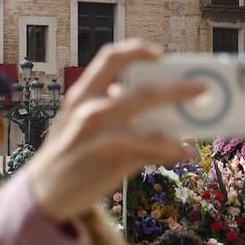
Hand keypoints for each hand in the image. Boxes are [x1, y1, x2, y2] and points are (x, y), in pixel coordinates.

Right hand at [23, 40, 201, 221]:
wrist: (42, 194)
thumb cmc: (67, 158)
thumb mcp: (79, 128)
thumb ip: (110, 115)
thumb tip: (153, 115)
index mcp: (81, 96)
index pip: (110, 58)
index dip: (137, 51)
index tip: (160, 54)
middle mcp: (88, 109)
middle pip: (138, 89)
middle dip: (176, 88)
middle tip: (202, 87)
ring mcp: (98, 132)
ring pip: (146, 118)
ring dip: (177, 118)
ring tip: (198, 122)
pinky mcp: (108, 156)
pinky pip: (148, 147)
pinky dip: (170, 148)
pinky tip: (182, 152)